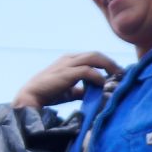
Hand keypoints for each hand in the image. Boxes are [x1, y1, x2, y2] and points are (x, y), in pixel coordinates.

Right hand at [11, 52, 125, 109]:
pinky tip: (102, 85)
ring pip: (94, 58)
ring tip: (117, 76)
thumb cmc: (49, 94)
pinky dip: (98, 77)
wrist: (30, 97)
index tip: (118, 74)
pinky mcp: (66, 73)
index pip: (93, 57)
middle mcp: (70, 59)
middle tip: (122, 74)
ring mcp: (67, 64)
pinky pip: (88, 71)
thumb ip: (83, 90)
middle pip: (96, 55)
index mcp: (70, 60)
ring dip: (108, 66)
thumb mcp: (70, 91)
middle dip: (111, 63)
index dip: (107, 64)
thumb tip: (98, 95)